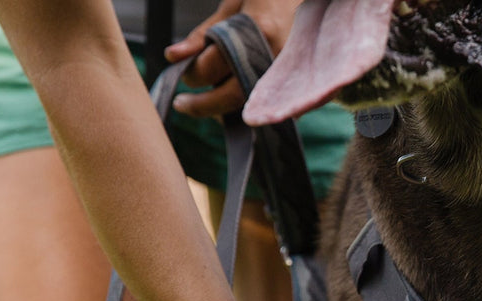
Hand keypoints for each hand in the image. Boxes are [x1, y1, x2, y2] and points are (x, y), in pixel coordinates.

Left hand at [164, 0, 300, 116]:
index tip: (182, 76)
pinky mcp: (295, 86)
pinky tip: (231, 102)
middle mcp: (274, 55)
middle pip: (231, 95)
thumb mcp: (232, 6)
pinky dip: (244, 107)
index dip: (192, 74)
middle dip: (202, 105)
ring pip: (247, 105)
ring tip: (206, 101)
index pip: (211, 66)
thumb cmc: (269, 0)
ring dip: (222, 108)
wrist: (308, 7)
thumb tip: (172, 56)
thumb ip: (203, 34)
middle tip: (182, 104)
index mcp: (255, 30)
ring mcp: (288, 74)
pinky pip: (265, 107)